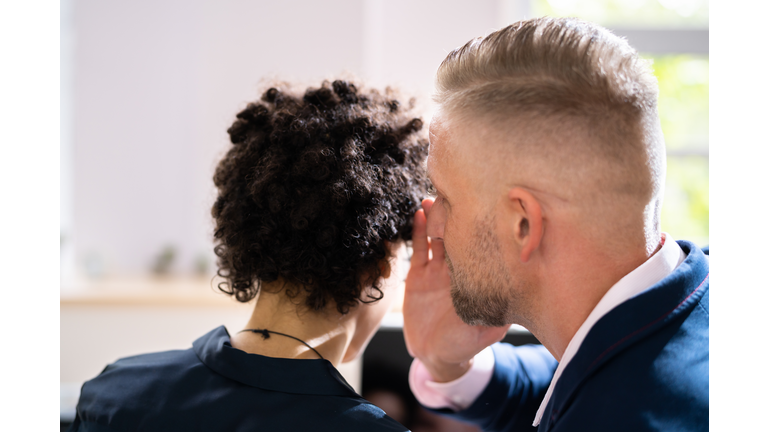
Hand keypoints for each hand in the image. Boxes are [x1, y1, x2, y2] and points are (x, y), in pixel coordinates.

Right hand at [403, 198, 509, 381]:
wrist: (437, 354)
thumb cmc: (466, 343)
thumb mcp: (488, 330)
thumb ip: (501, 314)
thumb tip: (522, 299)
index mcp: (477, 277)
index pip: (481, 245)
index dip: (481, 227)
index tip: (485, 207)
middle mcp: (459, 268)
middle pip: (459, 234)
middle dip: (458, 214)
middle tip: (458, 194)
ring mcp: (438, 269)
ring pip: (438, 235)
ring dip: (436, 217)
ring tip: (435, 199)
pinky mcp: (418, 274)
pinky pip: (418, 248)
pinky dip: (417, 230)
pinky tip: (418, 213)